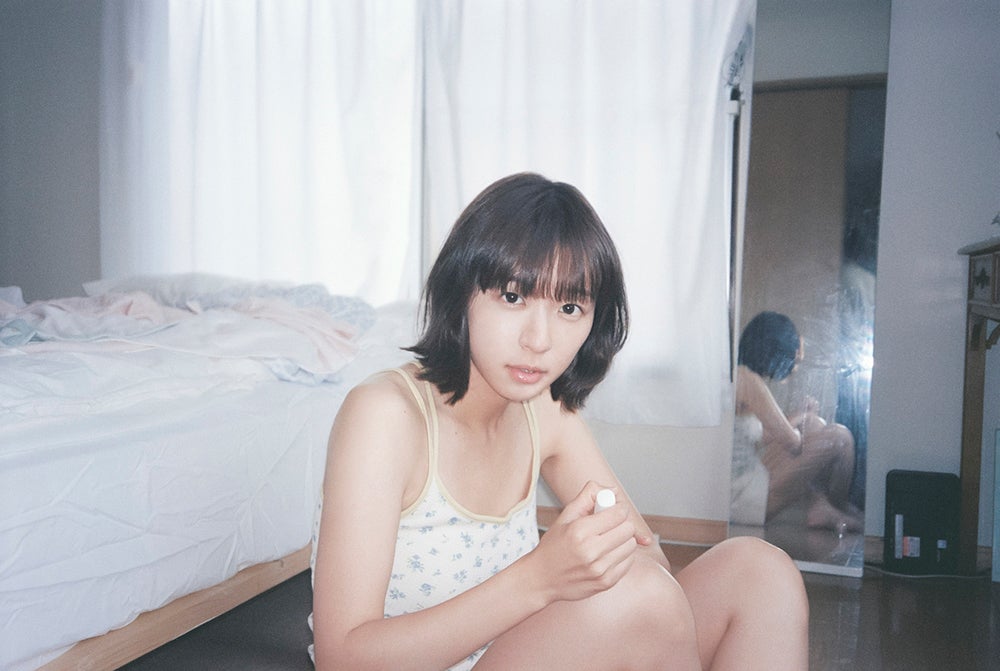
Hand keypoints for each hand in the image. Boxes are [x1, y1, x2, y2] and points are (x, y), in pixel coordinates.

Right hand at [524, 482, 638, 603]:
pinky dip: (621, 556)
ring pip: (631, 545)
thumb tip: (613, 490)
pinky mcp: (606, 583)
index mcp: (579, 531)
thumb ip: (587, 497)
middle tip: (609, 525)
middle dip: (621, 523)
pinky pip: (628, 562)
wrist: (542, 579)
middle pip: (628, 529)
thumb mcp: (565, 517)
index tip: (613, 510)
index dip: (618, 508)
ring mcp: (599, 569)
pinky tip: (606, 555)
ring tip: (607, 541)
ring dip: (623, 540)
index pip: (618, 514)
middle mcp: (590, 551)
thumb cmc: (553, 547)